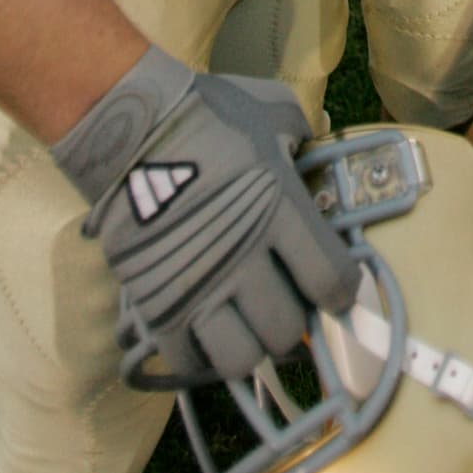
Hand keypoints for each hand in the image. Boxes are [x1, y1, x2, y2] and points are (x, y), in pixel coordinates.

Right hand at [51, 46, 359, 385]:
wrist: (130, 125)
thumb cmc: (205, 113)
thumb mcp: (271, 110)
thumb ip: (301, 133)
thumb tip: (313, 151)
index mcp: (280, 208)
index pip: (331, 280)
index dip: (342, 293)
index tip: (337, 292)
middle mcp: (243, 256)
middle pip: (287, 330)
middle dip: (293, 321)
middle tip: (285, 304)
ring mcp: (198, 285)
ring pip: (242, 359)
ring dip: (250, 345)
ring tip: (246, 325)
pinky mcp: (156, 304)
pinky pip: (189, 362)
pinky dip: (201, 354)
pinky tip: (205, 328)